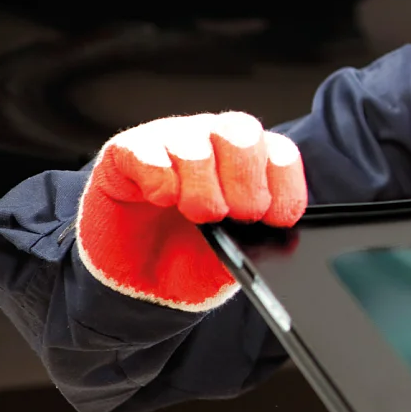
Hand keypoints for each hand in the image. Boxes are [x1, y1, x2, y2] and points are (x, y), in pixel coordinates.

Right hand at [75, 112, 306, 310]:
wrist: (135, 280)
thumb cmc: (187, 259)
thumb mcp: (231, 260)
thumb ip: (255, 244)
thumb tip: (278, 239)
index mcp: (248, 164)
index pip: (280, 152)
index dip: (285, 184)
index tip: (277, 219)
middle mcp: (212, 141)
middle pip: (242, 131)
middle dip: (246, 179)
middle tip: (238, 215)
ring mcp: (169, 141)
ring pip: (195, 139)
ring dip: (203, 185)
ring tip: (198, 214)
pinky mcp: (125, 152)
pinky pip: (146, 149)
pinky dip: (160, 177)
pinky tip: (161, 200)